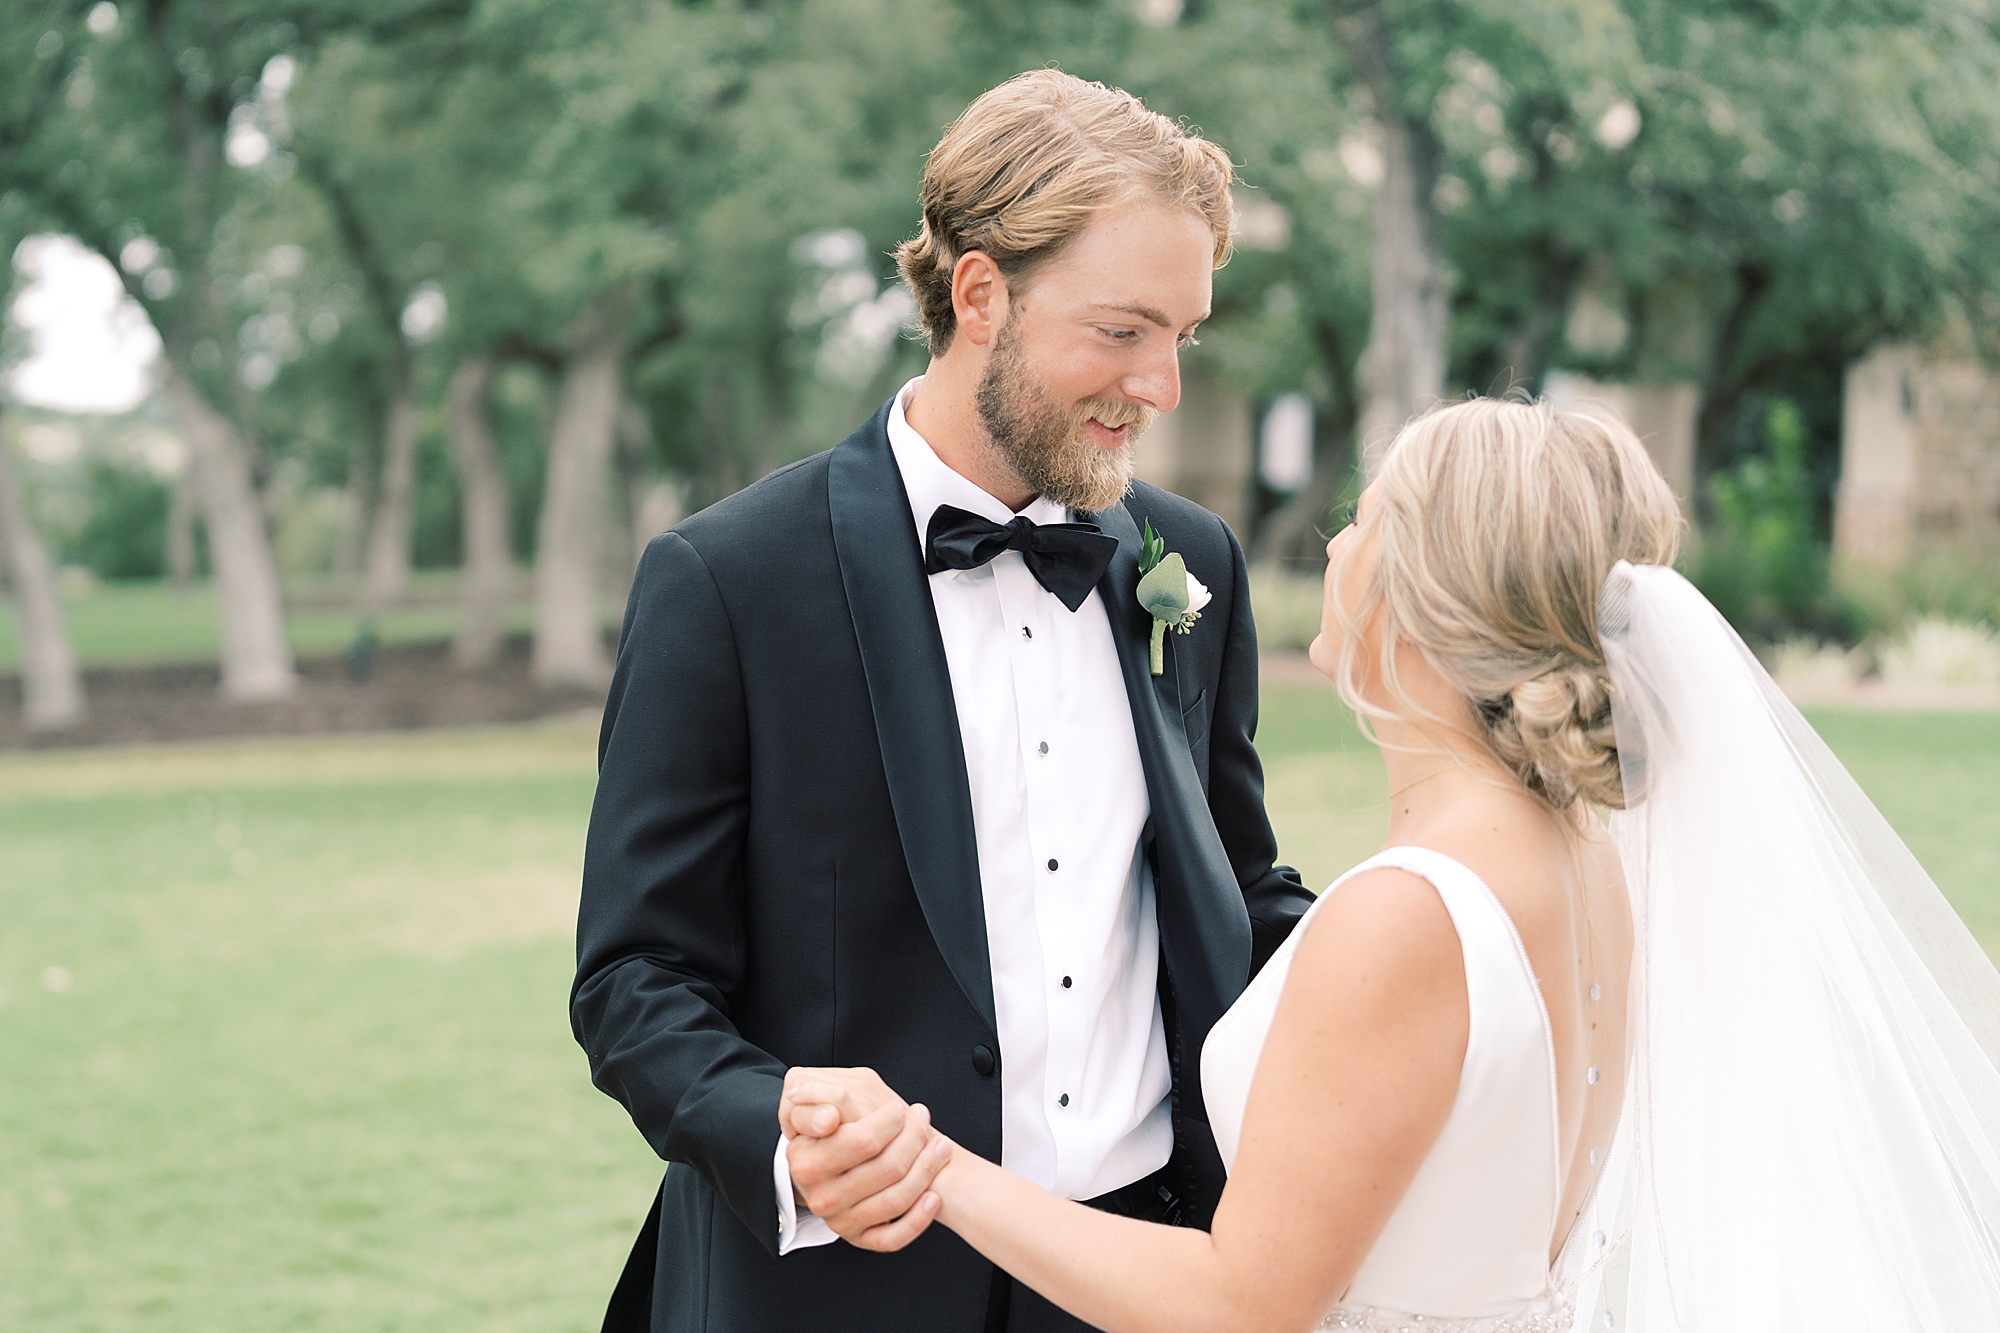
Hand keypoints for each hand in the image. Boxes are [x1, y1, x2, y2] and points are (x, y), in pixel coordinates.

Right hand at [780, 1067, 948, 1249]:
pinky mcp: (858, 1238)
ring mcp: (839, 1221)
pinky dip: (919, 1218)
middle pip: (887, 1168)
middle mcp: (822, 1196)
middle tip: (922, 1117)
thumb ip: (816, 1103)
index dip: (888, 1121)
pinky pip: (894, 1237)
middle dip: (915, 1137)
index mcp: (806, 1163)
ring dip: (928, 1169)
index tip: (898, 1108)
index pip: (861, 1140)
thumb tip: (830, 1117)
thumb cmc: (825, 1129)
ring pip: (896, 1199)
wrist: (818, 1163)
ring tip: (940, 1145)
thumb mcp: (809, 1107)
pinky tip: (933, 1195)